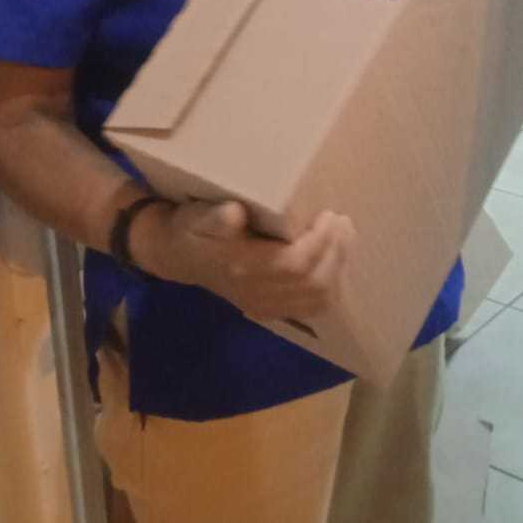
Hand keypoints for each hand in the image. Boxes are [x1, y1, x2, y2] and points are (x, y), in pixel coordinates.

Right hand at [132, 199, 354, 322]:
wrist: (179, 256)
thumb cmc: (192, 228)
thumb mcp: (197, 216)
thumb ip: (216, 217)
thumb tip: (234, 213)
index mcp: (241, 267)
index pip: (294, 264)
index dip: (319, 242)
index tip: (329, 215)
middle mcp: (256, 292)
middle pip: (312, 283)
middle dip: (335, 251)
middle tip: (342, 223)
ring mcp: (264, 305)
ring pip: (316, 299)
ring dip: (338, 268)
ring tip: (343, 238)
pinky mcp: (270, 309)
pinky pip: (311, 308)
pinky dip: (331, 286)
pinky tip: (335, 263)